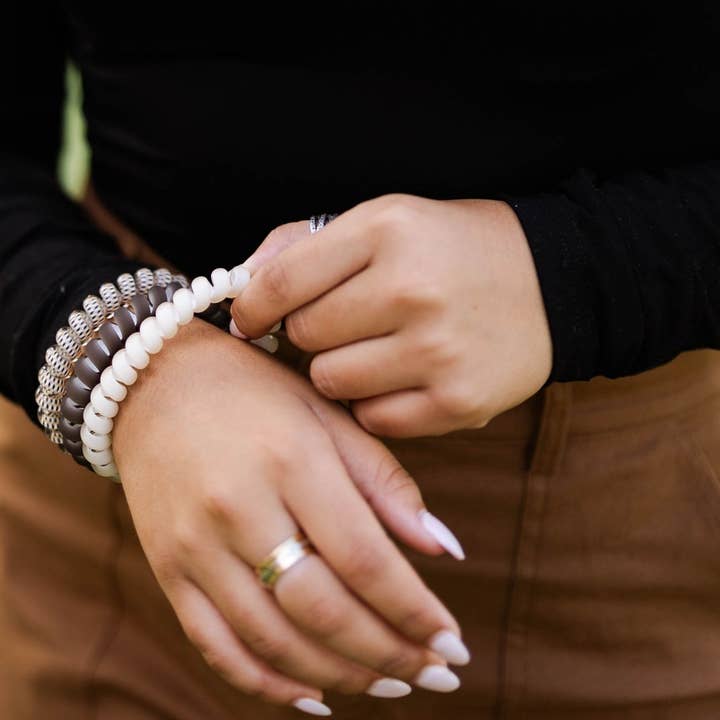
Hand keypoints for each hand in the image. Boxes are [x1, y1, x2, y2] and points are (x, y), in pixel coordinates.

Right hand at [113, 320, 467, 712]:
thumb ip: (386, 483)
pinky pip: (216, 646)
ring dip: (340, 675)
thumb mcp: (328, 415)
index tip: (454, 641)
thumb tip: (446, 551)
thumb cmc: (256, 393)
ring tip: (390, 686)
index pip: (364, 559)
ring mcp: (194, 547)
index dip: (414, 611)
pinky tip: (314, 695)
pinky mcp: (167, 570)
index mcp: (290, 461)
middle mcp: (238, 509)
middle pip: (321, 610)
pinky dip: (268, 682)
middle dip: (388, 654)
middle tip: (437, 674)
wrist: (155, 382)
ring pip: (273, 641)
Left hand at [231, 194, 552, 436]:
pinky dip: (376, 402)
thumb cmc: (453, 250)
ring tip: (375, 348)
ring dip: (340, 369)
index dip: (251, 305)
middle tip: (342, 322)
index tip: (250, 317)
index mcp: (387, 231)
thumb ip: (307, 244)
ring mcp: (436, 350)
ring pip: (331, 381)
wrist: (551, 283)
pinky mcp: (457, 400)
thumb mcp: (386, 220)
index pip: (282, 281)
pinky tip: (403, 375)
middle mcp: (411, 289)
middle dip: (310, 332)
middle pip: (304, 335)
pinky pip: (372, 418)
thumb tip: (243, 283)